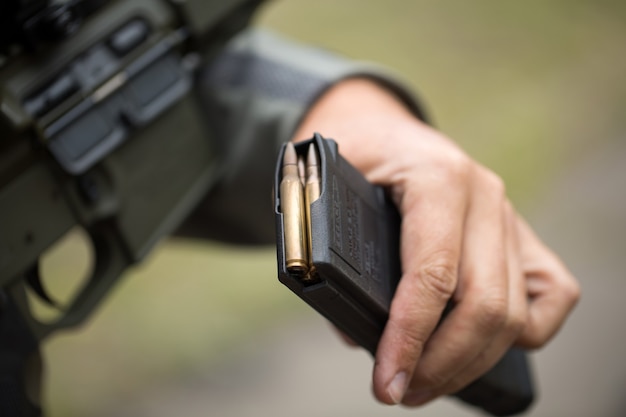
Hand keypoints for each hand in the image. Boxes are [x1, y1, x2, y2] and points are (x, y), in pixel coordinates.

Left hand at [292, 78, 579, 405]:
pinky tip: (482, 347)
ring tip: (427, 382)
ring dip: (471, 361)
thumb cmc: (352, 160)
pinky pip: (552, 295)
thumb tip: (358, 336)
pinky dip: (525, 333)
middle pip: (484, 305)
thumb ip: (333, 257)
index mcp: (436, 177)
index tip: (387, 382)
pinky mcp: (520, 233)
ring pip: (515, 311)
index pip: (433, 275)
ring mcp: (508, 214)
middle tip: (399, 391)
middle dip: (441, 364)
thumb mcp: (323, 195)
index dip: (409, 338)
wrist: (380, 130)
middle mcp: (484, 195)